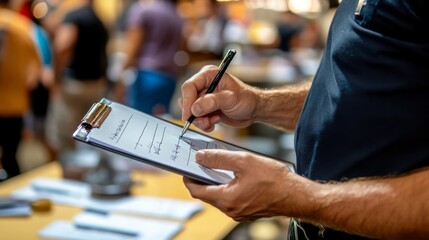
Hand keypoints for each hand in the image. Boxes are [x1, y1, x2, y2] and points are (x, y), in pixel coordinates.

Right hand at [180, 65, 259, 131]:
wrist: (254, 110)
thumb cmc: (247, 99)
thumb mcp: (230, 99)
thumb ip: (212, 102)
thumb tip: (195, 108)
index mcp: (208, 75)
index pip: (189, 87)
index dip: (187, 101)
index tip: (189, 115)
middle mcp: (204, 85)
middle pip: (188, 101)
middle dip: (195, 114)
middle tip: (205, 121)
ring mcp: (204, 98)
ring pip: (192, 112)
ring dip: (201, 120)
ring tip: (213, 121)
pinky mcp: (206, 109)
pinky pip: (198, 118)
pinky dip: (204, 123)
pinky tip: (215, 121)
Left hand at [183, 149, 302, 221]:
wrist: (298, 195)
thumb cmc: (275, 180)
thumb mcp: (244, 161)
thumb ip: (219, 158)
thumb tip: (200, 157)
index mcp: (226, 199)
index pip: (196, 190)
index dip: (188, 177)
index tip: (185, 167)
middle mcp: (230, 210)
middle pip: (206, 194)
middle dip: (201, 178)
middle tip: (201, 162)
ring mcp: (239, 212)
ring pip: (219, 195)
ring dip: (215, 181)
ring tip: (217, 165)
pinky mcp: (247, 210)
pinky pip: (230, 198)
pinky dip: (226, 186)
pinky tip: (233, 174)